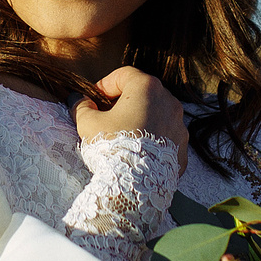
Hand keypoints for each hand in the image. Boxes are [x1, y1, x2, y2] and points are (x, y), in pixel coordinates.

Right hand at [73, 65, 189, 160]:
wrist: (135, 185)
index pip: (124, 75)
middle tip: (106, 117)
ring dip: (140, 120)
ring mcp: (179, 125)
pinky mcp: (183, 148)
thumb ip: (81, 107)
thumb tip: (77, 100)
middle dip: (124, 102)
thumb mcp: (88, 124)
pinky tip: (137, 154)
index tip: (94, 100)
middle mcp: (169, 101)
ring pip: (157, 115)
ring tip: (122, 138)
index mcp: (147, 87)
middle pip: (143, 93)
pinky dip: (152, 141)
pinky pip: (165, 138)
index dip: (105, 85)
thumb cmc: (112, 147)